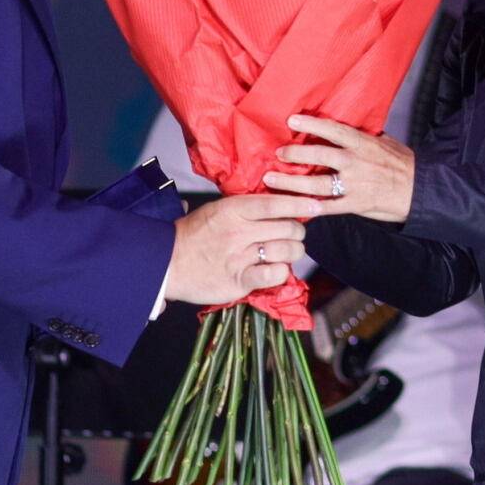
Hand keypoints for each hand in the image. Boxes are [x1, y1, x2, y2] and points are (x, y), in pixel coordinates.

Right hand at [165, 192, 313, 305]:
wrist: (167, 263)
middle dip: (297, 233)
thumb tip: (278, 203)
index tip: (317, 205)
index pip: (275, 204)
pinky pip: (273, 275)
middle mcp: (239, 231)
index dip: (300, 204)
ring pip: (286, 251)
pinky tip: (274, 270)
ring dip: (293, 253)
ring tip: (286, 253)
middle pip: (288, 228)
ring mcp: (239, 257)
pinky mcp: (239, 280)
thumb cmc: (194, 234)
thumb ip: (246, 208)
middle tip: (293, 236)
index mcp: (233, 210)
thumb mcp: (217, 210)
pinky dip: (280, 272)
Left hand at [263, 115, 413, 222]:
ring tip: (271, 179)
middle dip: (296, 154)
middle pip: (320, 156)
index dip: (312, 125)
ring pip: (317, 183)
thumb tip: (343, 127)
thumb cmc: (402, 164)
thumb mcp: (385, 142)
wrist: (420, 189)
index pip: (333, 130)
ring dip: (291, 182)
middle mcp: (356, 163)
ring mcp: (354, 185)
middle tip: (278, 153)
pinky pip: (328, 207)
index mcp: (363, 144)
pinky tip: (292, 207)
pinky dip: (309, 208)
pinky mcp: (355, 205)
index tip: (292, 120)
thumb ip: (362, 136)